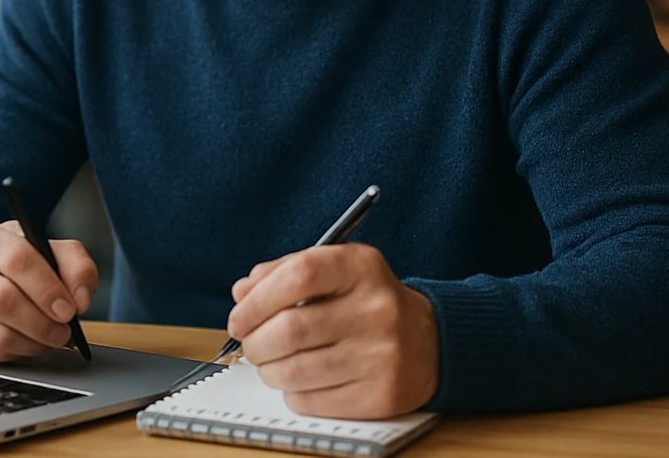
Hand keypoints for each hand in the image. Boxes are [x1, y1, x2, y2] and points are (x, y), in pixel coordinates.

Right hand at [0, 221, 98, 362]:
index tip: (69, 309)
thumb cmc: (15, 265)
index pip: (17, 259)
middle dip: (42, 322)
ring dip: (34, 342)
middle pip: (3, 300)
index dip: (47, 288)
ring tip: (51, 336)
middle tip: (64, 330)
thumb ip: (76, 266)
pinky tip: (29, 342)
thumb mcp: (48, 250)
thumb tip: (81, 299)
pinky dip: (19, 353)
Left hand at [227, 243, 439, 418]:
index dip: (257, 299)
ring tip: (272, 362)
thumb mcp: (335, 269)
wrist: (429, 341)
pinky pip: (311, 401)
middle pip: (289, 330)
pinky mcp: (380, 395)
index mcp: (362, 268)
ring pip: (294, 371)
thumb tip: (242, 294)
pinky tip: (302, 379)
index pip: (298, 275)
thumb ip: (285, 272)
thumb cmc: (368, 302)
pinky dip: (292, 392)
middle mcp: (376, 309)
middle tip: (250, 343)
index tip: (239, 316)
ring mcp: (382, 355)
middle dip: (255, 341)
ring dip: (268, 370)